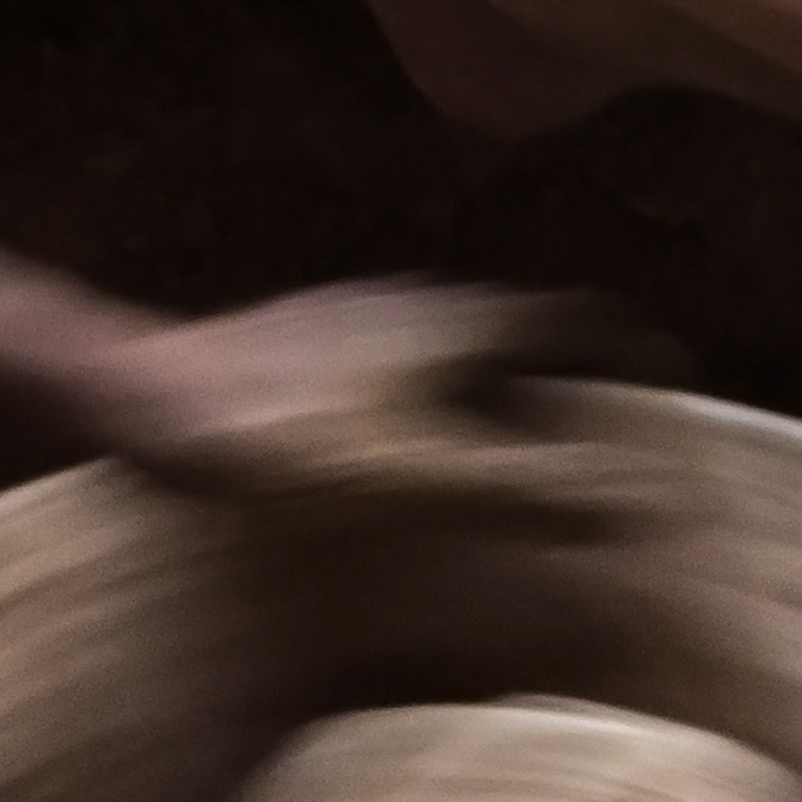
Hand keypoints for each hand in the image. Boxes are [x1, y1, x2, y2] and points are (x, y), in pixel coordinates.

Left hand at [87, 280, 674, 538]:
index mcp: (457, 323)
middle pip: (517, 335)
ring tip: (504, 458)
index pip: (575, 321)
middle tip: (592, 443)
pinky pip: (393, 365)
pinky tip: (398, 457)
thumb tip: (632, 500)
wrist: (137, 401)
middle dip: (562, 382)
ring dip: (489, 393)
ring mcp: (352, 315)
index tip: (664, 389)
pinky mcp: (300, 342)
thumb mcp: (418, 477)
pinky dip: (426, 402)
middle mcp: (413, 301)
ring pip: (450, 347)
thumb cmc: (279, 443)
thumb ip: (524, 488)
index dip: (628, 354)